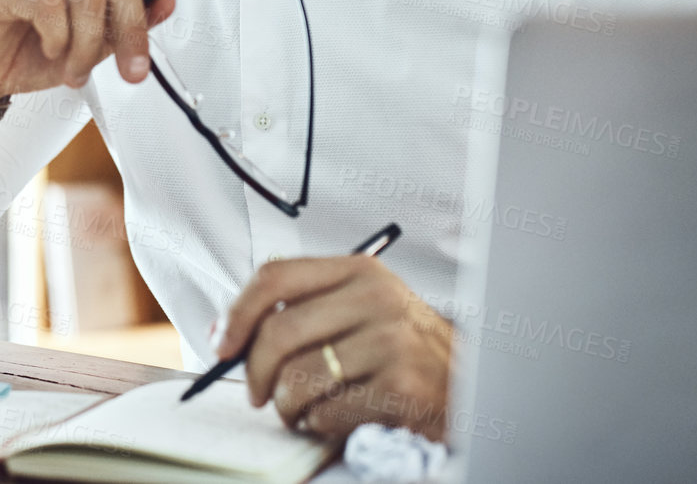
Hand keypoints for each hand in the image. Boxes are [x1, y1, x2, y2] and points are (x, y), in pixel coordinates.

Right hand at [0, 0, 207, 102]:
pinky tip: (46, 52)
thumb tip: (167, 0)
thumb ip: (125, 20)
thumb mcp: (86, 43)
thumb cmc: (20, 50)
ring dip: (88, 47)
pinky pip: (50, 4)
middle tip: (133, 73)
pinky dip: (57, 40)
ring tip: (73, 71)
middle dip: (132, 30)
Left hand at [211, 255, 452, 441]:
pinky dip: (318, 424)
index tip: (222, 343)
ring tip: (302, 409)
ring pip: (297, 378)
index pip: (275, 275)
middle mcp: (376, 299)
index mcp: (360, 271)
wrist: (474, 385)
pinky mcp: (400, 388)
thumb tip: (229, 335)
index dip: (237, 311)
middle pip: (278, 331)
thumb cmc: (406, 351)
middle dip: (255, 372)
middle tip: (259, 393)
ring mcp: (391, 342)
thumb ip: (307, 310)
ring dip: (287, 406)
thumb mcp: (364, 309)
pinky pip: (326, 412)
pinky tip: (335, 418)